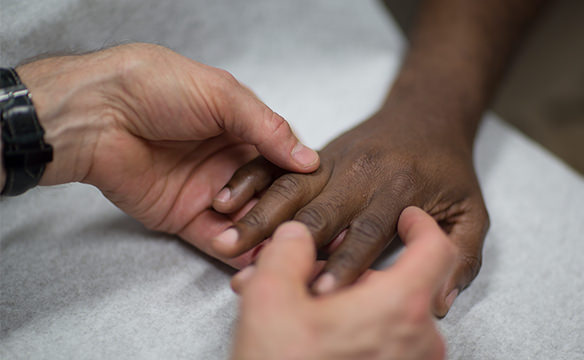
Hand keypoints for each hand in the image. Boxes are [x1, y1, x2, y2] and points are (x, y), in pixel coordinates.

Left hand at [14, 43, 318, 265]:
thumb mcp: (222, 96)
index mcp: (240, 128)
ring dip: (262, 233)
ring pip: (244, 219)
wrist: (97, 113)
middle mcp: (227, 161)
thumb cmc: (157, 89)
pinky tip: (254, 256)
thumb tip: (310, 160)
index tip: (315, 191)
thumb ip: (268, 128)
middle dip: (281, 210)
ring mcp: (206, 191)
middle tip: (297, 226)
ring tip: (281, 246)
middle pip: (267, 193)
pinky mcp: (182, 216)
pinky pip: (214, 237)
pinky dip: (234, 248)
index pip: (280, 158)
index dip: (297, 176)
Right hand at [210, 103, 488, 315]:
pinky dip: (251, 182)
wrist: (427, 113)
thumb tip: (441, 300)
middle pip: (318, 213)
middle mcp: (362, 174)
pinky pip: (279, 167)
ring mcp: (335, 161)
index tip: (319, 292)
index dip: (343, 264)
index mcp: (400, 189)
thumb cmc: (449, 169)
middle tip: (253, 272)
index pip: (367, 232)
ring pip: (290, 190)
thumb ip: (461, 254)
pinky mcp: (318, 155)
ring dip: (258, 217)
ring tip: (227, 242)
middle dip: (285, 245)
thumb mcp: (473, 211)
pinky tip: (226, 201)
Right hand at [231, 207, 456, 359]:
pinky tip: (317, 334)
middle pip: (400, 282)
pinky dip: (358, 330)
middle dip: (354, 271)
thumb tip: (296, 234)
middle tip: (310, 273)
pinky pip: (388, 342)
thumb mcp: (270, 300)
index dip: (422, 225)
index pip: (436, 249)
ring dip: (349, 303)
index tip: (408, 217)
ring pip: (389, 314)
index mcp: (400, 308)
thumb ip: (287, 252)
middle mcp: (419, 339)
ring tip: (301, 308)